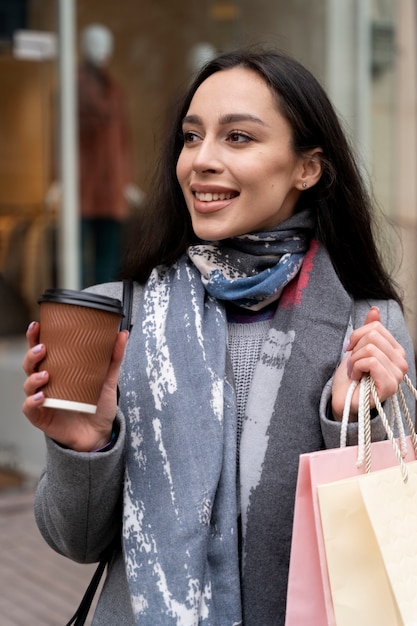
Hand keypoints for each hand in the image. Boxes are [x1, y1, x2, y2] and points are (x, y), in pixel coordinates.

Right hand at [22, 321, 128, 450]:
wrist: (99, 433)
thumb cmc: (97, 405)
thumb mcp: (107, 379)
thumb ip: (113, 358)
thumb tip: (122, 334)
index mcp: (57, 371)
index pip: (41, 351)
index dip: (34, 338)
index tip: (37, 326)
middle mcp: (46, 383)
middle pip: (30, 365)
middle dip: (32, 354)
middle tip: (43, 348)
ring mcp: (42, 400)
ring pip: (28, 385)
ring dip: (34, 378)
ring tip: (46, 375)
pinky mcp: (42, 417)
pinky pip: (30, 408)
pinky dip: (33, 402)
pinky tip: (42, 397)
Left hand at [331, 306, 407, 420]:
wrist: (344, 400)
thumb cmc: (351, 376)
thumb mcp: (357, 348)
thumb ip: (368, 330)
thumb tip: (375, 310)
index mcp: (396, 350)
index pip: (375, 327)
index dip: (356, 336)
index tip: (350, 350)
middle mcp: (401, 361)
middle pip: (372, 336)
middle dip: (355, 349)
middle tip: (352, 364)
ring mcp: (398, 374)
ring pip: (370, 349)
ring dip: (354, 360)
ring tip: (354, 372)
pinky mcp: (390, 385)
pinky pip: (371, 361)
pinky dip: (357, 367)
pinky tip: (357, 377)